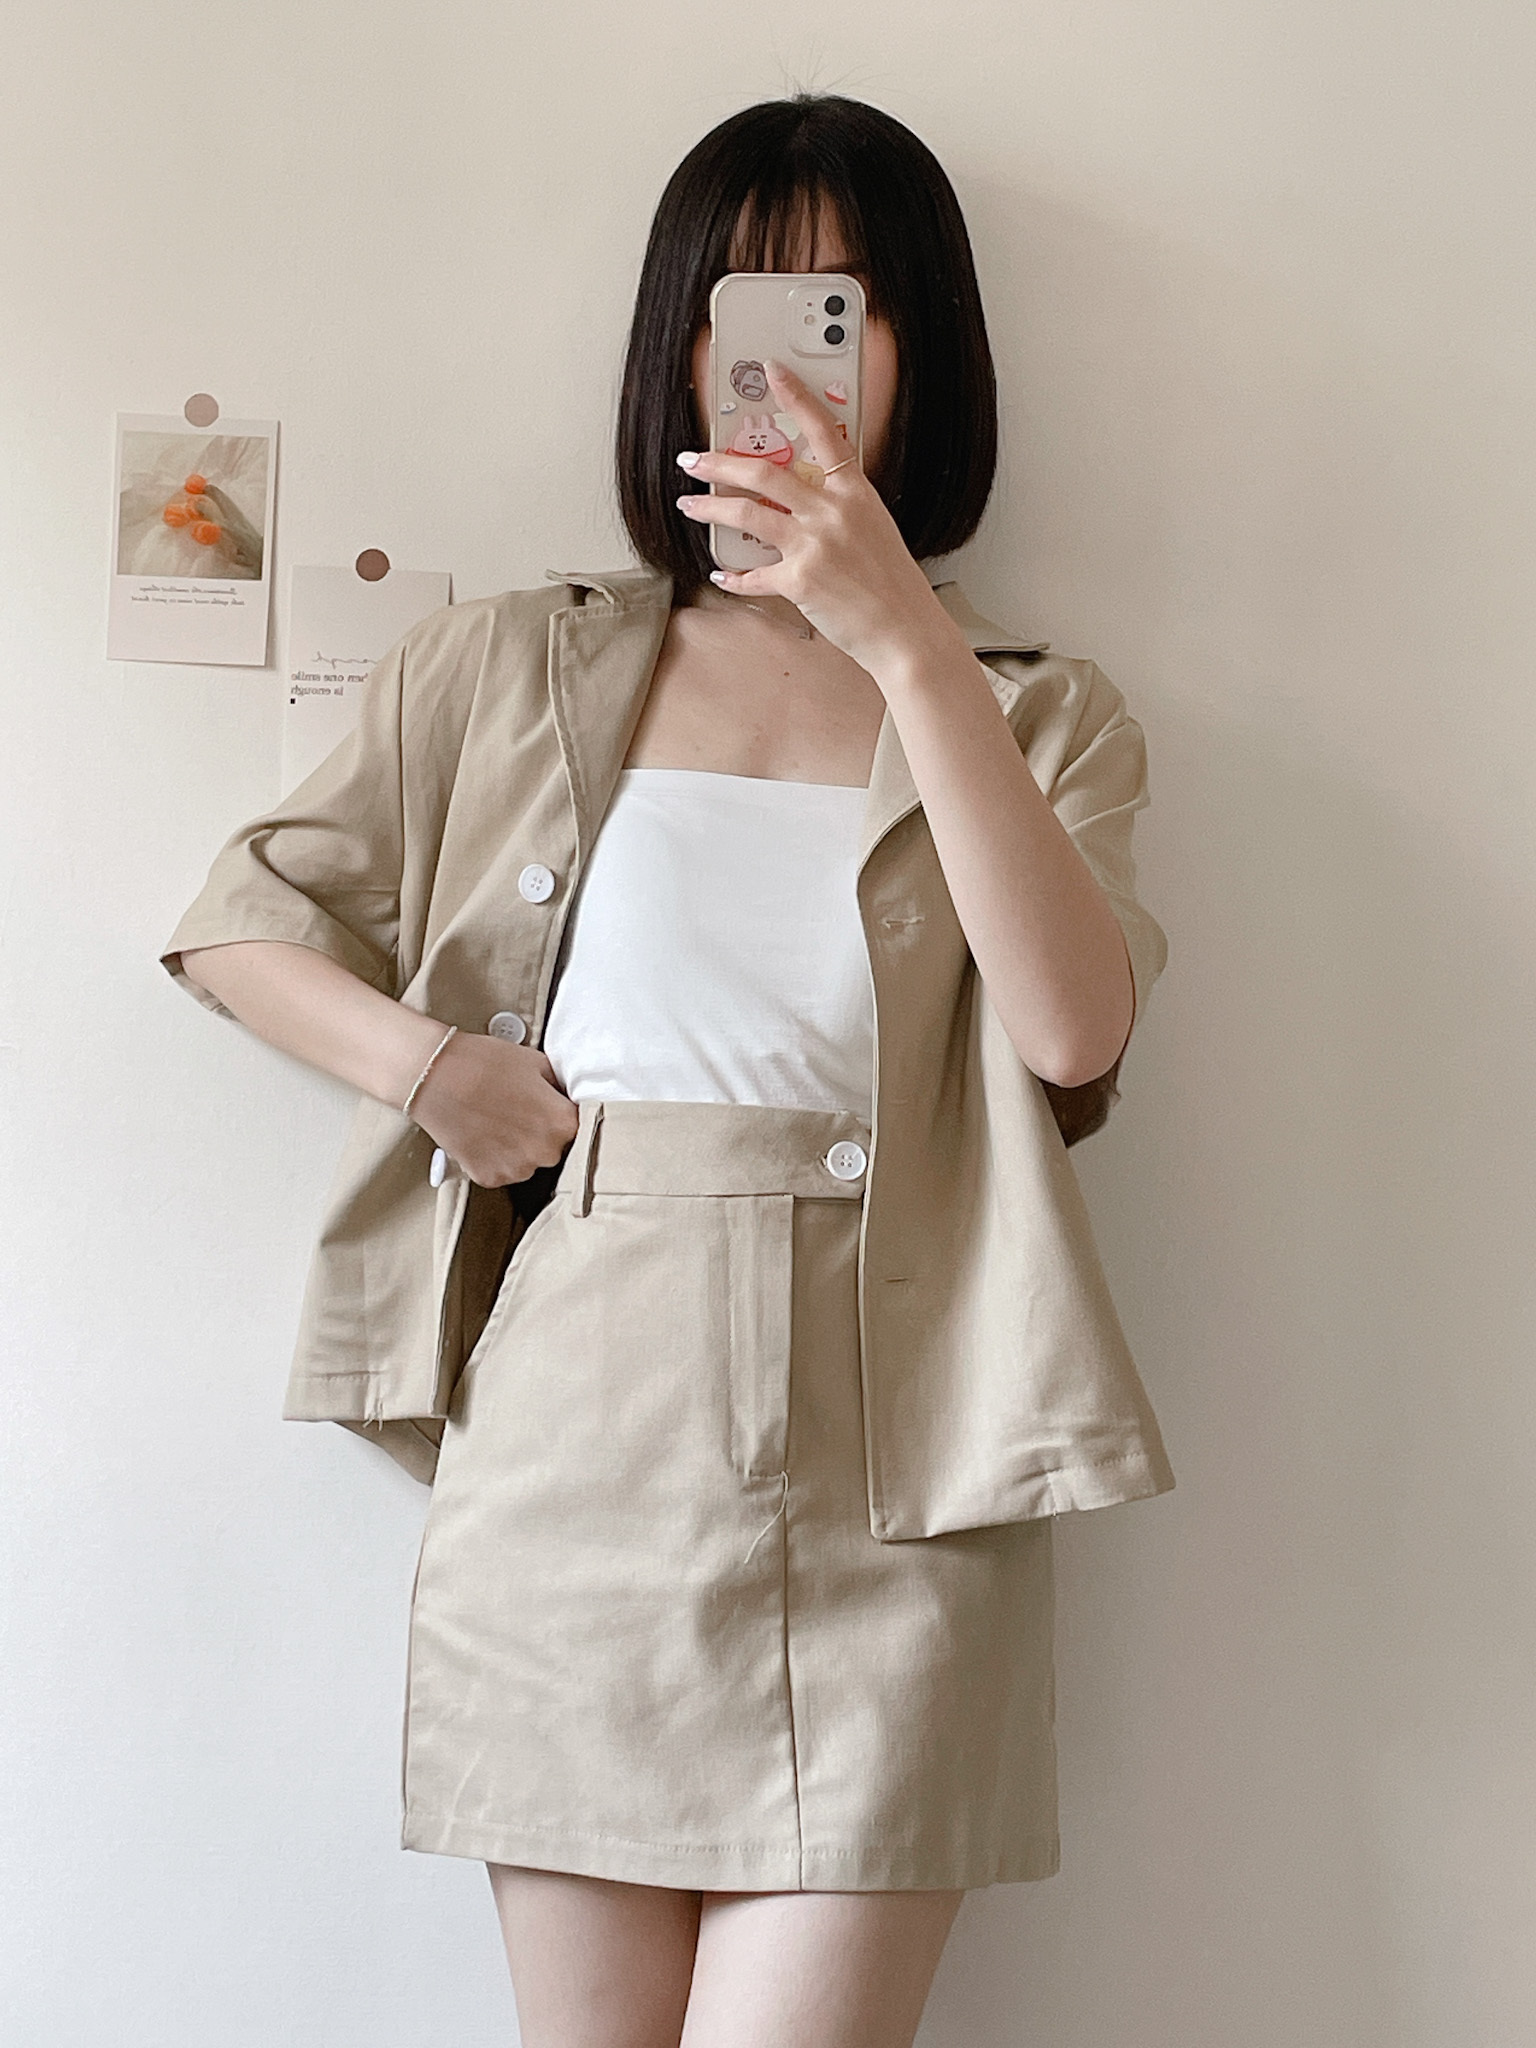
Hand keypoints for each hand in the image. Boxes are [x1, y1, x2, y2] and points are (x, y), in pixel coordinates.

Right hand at [410, 1034, 578, 1188]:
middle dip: (540, 1131)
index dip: (560, 1112)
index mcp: (563, 1123)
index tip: (546, 1104)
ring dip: (518, 1148)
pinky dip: (493, 1157)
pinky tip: (482, 1134)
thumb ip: (560, 1085)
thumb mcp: (536, 1062)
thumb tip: (567, 1095)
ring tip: (496, 1120)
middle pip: (554, 1147)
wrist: (435, 1077)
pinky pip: (501, 1171)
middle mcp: (545, 1153)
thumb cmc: (485, 1063)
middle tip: (516, 1109)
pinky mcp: (489, 1178)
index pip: (576, 1124)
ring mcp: (516, 1169)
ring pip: (528, 1161)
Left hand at [674, 358, 959, 675]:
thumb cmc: (892, 585)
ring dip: (709, 508)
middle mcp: (832, 512)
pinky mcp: (800, 582)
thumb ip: (838, 507)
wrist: (905, 630)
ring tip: (688, 504)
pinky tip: (720, 572)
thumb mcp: (873, 529)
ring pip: (746, 514)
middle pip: (764, 472)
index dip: (797, 396)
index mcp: (854, 493)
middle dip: (719, 462)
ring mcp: (814, 545)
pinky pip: (753, 575)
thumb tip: (799, 500)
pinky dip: (732, 576)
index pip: (824, 431)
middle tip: (693, 460)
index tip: (773, 371)